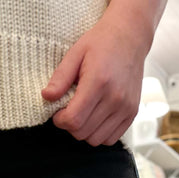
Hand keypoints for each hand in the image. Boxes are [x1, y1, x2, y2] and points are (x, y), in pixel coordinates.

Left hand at [41, 2, 153, 145]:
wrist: (130, 37)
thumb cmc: (101, 43)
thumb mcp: (75, 53)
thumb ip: (60, 78)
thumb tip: (46, 97)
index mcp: (99, 82)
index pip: (74, 119)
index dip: (60, 120)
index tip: (58, 112)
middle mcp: (115, 98)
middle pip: (82, 132)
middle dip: (70, 125)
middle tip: (70, 110)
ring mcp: (125, 108)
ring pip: (95, 139)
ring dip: (84, 131)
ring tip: (84, 113)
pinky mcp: (132, 113)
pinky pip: (110, 139)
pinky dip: (99, 133)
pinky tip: (96, 117)